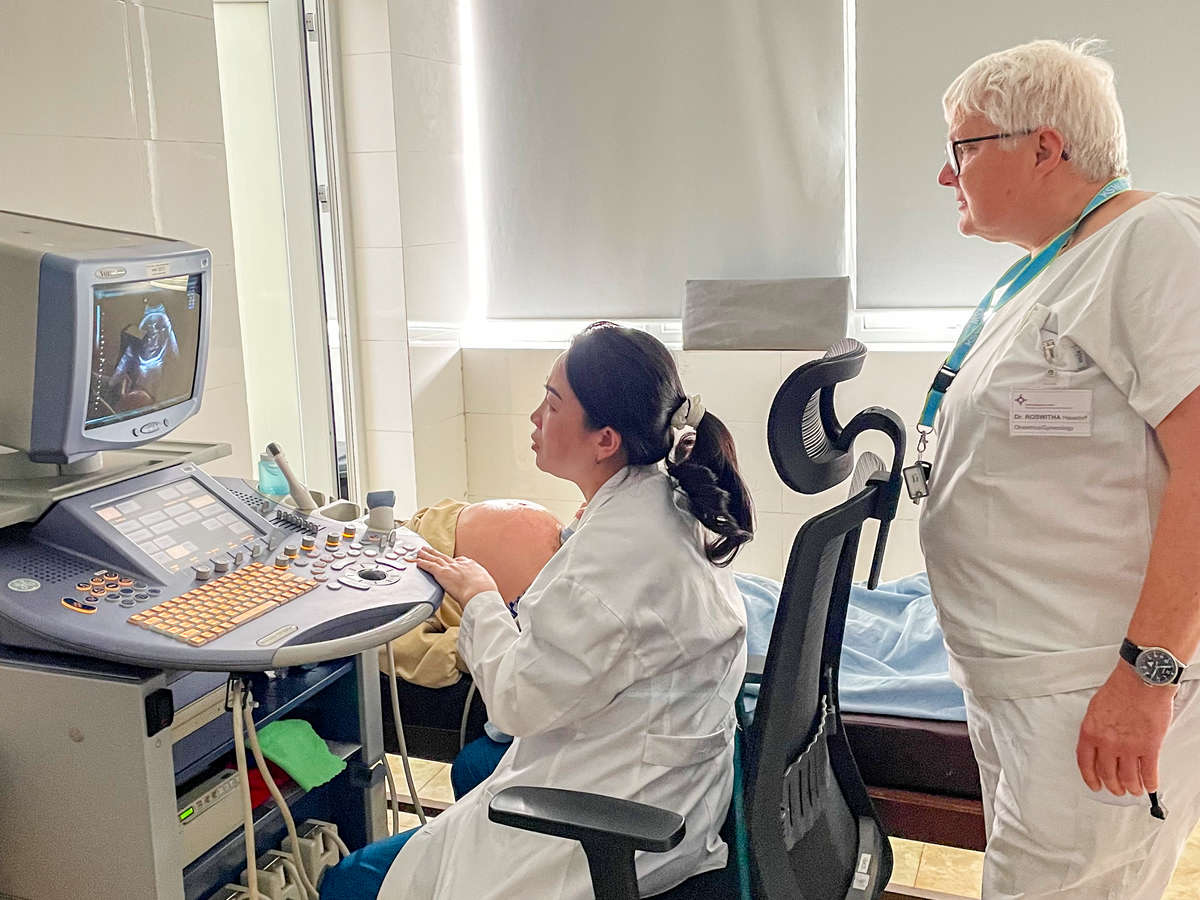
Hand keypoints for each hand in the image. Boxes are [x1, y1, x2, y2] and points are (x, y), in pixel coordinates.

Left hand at [415, 546, 497, 608]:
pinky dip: (422, 563)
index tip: (450, 562)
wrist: (480, 592)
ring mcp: (450, 568)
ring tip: (420, 552)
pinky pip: (429, 566)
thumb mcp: (486, 584)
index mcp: (471, 565)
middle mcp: (459, 564)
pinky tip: (417, 561)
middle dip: (436, 553)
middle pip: (444, 557)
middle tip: (429, 549)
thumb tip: (482, 589)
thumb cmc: (485, 592)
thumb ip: (481, 584)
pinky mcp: (442, 573)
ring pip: (435, 559)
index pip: (460, 561)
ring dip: (426, 555)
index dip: (453, 561)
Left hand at [1076, 663, 1175, 795]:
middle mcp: (1107, 742)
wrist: (1141, 681)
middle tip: (1117, 790)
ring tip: (1133, 790)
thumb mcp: (1096, 709)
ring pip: (1128, 778)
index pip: (1085, 762)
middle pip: (1107, 773)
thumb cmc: (1120, 689)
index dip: (1090, 777)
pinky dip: (1149, 783)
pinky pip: (1148, 773)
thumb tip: (1099, 744)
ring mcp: (1129, 747)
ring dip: (1131, 787)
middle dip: (1112, 786)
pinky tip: (1149, 786)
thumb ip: (1096, 729)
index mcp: (1090, 732)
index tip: (1094, 785)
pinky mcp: (1149, 747)